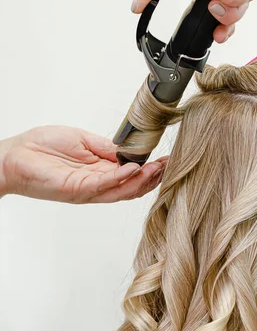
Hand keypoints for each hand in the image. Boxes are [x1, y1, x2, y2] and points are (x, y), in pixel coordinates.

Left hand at [0, 126, 166, 203]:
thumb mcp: (83, 140)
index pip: (130, 174)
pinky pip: (104, 185)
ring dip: (142, 180)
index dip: (149, 168)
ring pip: (122, 191)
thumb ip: (106, 148)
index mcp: (99, 171)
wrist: (14, 156)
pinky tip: (133, 168)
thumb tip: (129, 150)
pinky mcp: (77, 190)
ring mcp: (88, 190)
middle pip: (131, 187)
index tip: (165, 158)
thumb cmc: (42, 147)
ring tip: (157, 168)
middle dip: (152, 177)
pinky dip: (121, 177)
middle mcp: (97, 184)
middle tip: (168, 165)